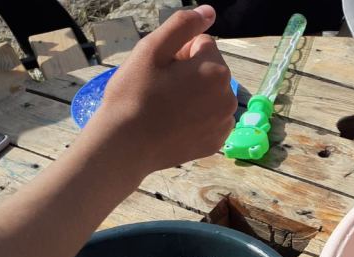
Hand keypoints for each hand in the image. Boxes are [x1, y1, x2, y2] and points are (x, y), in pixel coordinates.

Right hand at [91, 5, 237, 174]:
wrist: (125, 146)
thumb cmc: (133, 94)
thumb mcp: (151, 49)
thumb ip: (183, 25)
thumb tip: (209, 12)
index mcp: (216, 71)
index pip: (202, 44)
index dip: (177, 51)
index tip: (159, 68)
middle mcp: (229, 97)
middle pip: (209, 70)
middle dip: (188, 72)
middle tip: (159, 87)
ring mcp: (224, 123)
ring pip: (209, 94)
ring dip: (193, 95)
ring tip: (165, 107)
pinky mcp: (215, 143)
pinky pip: (209, 118)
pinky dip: (195, 118)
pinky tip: (173, 124)